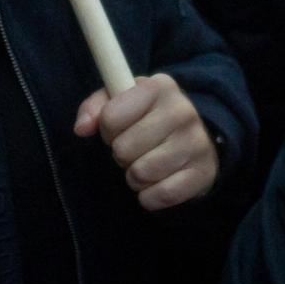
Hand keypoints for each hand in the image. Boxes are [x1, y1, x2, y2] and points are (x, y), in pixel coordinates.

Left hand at [73, 73, 216, 210]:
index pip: (109, 118)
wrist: (199, 138)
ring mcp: (195, 143)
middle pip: (122, 150)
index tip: (122, 127)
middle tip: (137, 148)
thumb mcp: (123, 100)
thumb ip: (96, 107)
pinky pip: (161, 195)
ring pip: (140, 174)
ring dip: (135, 177)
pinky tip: (158, 182)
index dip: (108, 129)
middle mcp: (181, 111)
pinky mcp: (203, 172)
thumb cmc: (150, 118)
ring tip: (146, 163)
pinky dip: (151, 196)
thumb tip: (81, 128)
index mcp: (159, 87)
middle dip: (122, 154)